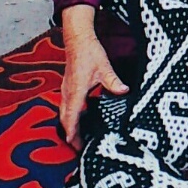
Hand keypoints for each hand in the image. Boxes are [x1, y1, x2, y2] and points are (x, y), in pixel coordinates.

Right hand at [60, 5, 128, 150]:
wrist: (77, 38)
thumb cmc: (89, 51)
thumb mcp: (104, 66)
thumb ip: (113, 81)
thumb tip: (124, 91)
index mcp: (75, 90)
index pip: (72, 116)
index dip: (72, 131)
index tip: (73, 144)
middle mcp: (68, 92)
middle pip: (65, 118)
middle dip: (70, 134)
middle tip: (77, 148)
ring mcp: (66, 89)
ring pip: (64, 112)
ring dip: (69, 125)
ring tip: (76, 138)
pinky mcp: (68, 86)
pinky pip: (66, 105)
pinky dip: (69, 116)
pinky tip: (78, 119)